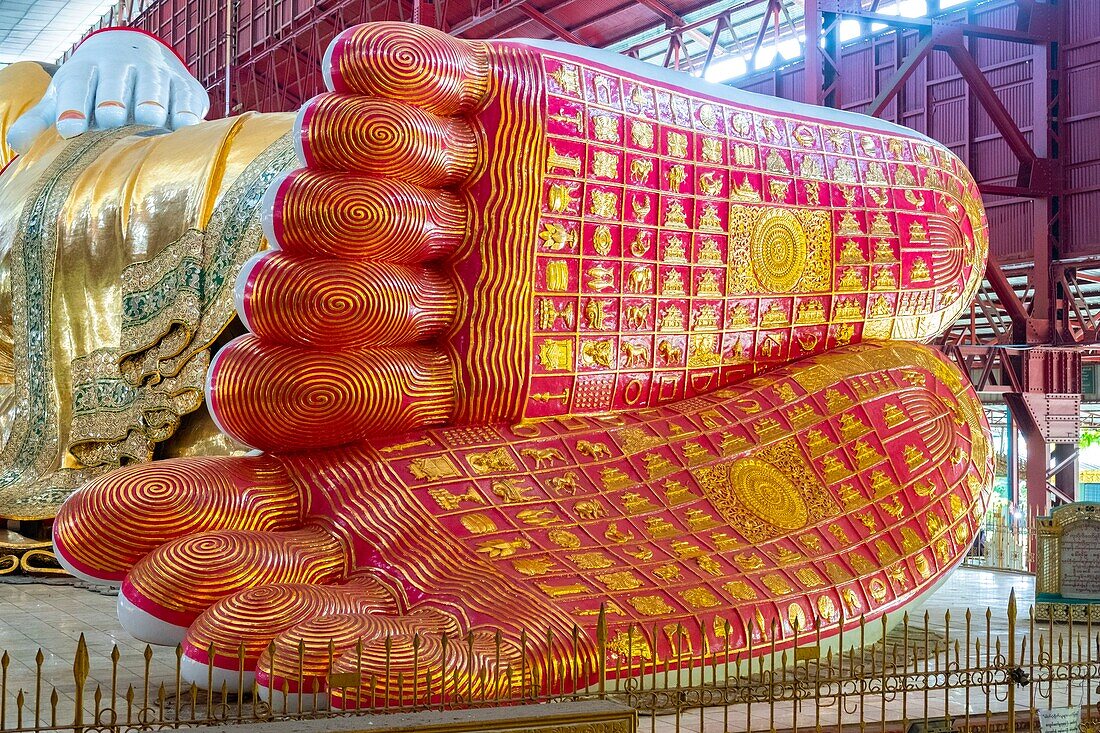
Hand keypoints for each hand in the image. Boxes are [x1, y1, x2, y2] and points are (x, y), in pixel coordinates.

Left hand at [7, 29, 208, 154]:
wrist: (138, 54)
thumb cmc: (95, 88)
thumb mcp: (66, 98)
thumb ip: (41, 121)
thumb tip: (16, 145)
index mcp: (87, 71)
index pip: (77, 84)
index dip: (72, 105)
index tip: (69, 129)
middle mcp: (121, 66)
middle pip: (115, 81)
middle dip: (112, 98)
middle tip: (110, 119)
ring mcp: (156, 73)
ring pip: (152, 85)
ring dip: (151, 101)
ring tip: (149, 120)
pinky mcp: (185, 85)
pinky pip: (186, 97)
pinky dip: (185, 110)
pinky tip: (183, 125)